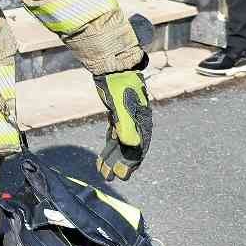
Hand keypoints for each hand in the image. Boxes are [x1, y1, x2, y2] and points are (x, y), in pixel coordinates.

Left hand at [94, 64, 150, 180]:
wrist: (113, 67)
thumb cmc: (119, 85)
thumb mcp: (121, 106)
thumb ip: (126, 126)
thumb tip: (132, 146)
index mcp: (142, 122)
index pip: (138, 148)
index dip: (130, 163)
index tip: (122, 176)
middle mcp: (137, 122)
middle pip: (129, 149)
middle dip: (120, 164)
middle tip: (111, 178)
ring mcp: (127, 119)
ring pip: (120, 143)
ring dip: (113, 157)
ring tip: (104, 172)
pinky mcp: (117, 115)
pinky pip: (114, 135)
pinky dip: (109, 146)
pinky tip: (103, 156)